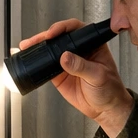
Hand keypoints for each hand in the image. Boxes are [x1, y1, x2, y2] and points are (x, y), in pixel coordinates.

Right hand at [20, 19, 133, 137]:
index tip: (54, 34)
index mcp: (92, 44)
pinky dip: (37, 61)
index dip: (63, 28)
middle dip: (45, 36)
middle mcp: (78, 49)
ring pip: (50, 49)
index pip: (76, 29)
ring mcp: (67, 61)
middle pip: (59, 36)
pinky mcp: (59, 72)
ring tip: (28, 46)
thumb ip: (81, 66)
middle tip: (36, 40)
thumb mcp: (98, 76)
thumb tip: (65, 57)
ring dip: (38, 46)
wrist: (104, 108)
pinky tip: (30, 59)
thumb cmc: (110, 89)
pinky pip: (46, 64)